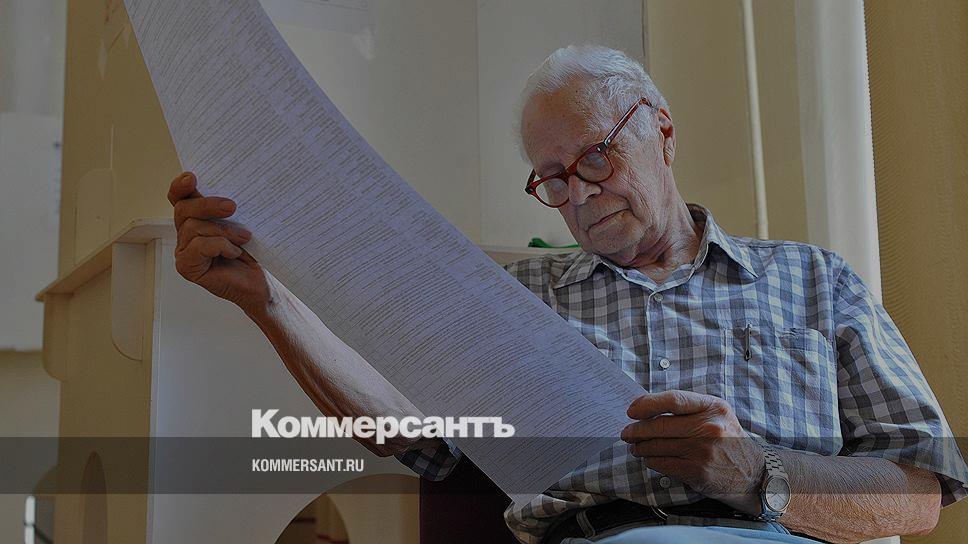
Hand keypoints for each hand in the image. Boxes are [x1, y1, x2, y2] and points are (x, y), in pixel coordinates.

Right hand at [168, 171, 269, 312]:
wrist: (263, 281)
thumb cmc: (253, 252)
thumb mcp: (241, 222)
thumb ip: (226, 208)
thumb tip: (229, 188)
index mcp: (195, 218)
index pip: (179, 198)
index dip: (180, 186)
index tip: (192, 178)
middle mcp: (185, 234)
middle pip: (184, 209)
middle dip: (207, 205)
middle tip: (232, 207)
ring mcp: (184, 251)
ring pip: (193, 227)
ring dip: (223, 231)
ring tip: (244, 238)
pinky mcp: (187, 267)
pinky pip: (199, 246)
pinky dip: (220, 246)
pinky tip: (234, 253)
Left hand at [621, 389, 764, 513]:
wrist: (753, 473)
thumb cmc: (728, 440)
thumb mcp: (717, 414)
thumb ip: (688, 409)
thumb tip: (647, 408)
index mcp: (713, 407)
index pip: (673, 400)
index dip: (647, 404)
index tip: (632, 410)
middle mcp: (709, 427)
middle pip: (660, 425)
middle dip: (637, 430)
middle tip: (627, 433)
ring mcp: (702, 451)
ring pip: (657, 446)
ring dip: (641, 447)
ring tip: (635, 447)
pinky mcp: (697, 471)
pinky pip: (662, 464)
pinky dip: (651, 461)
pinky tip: (649, 459)